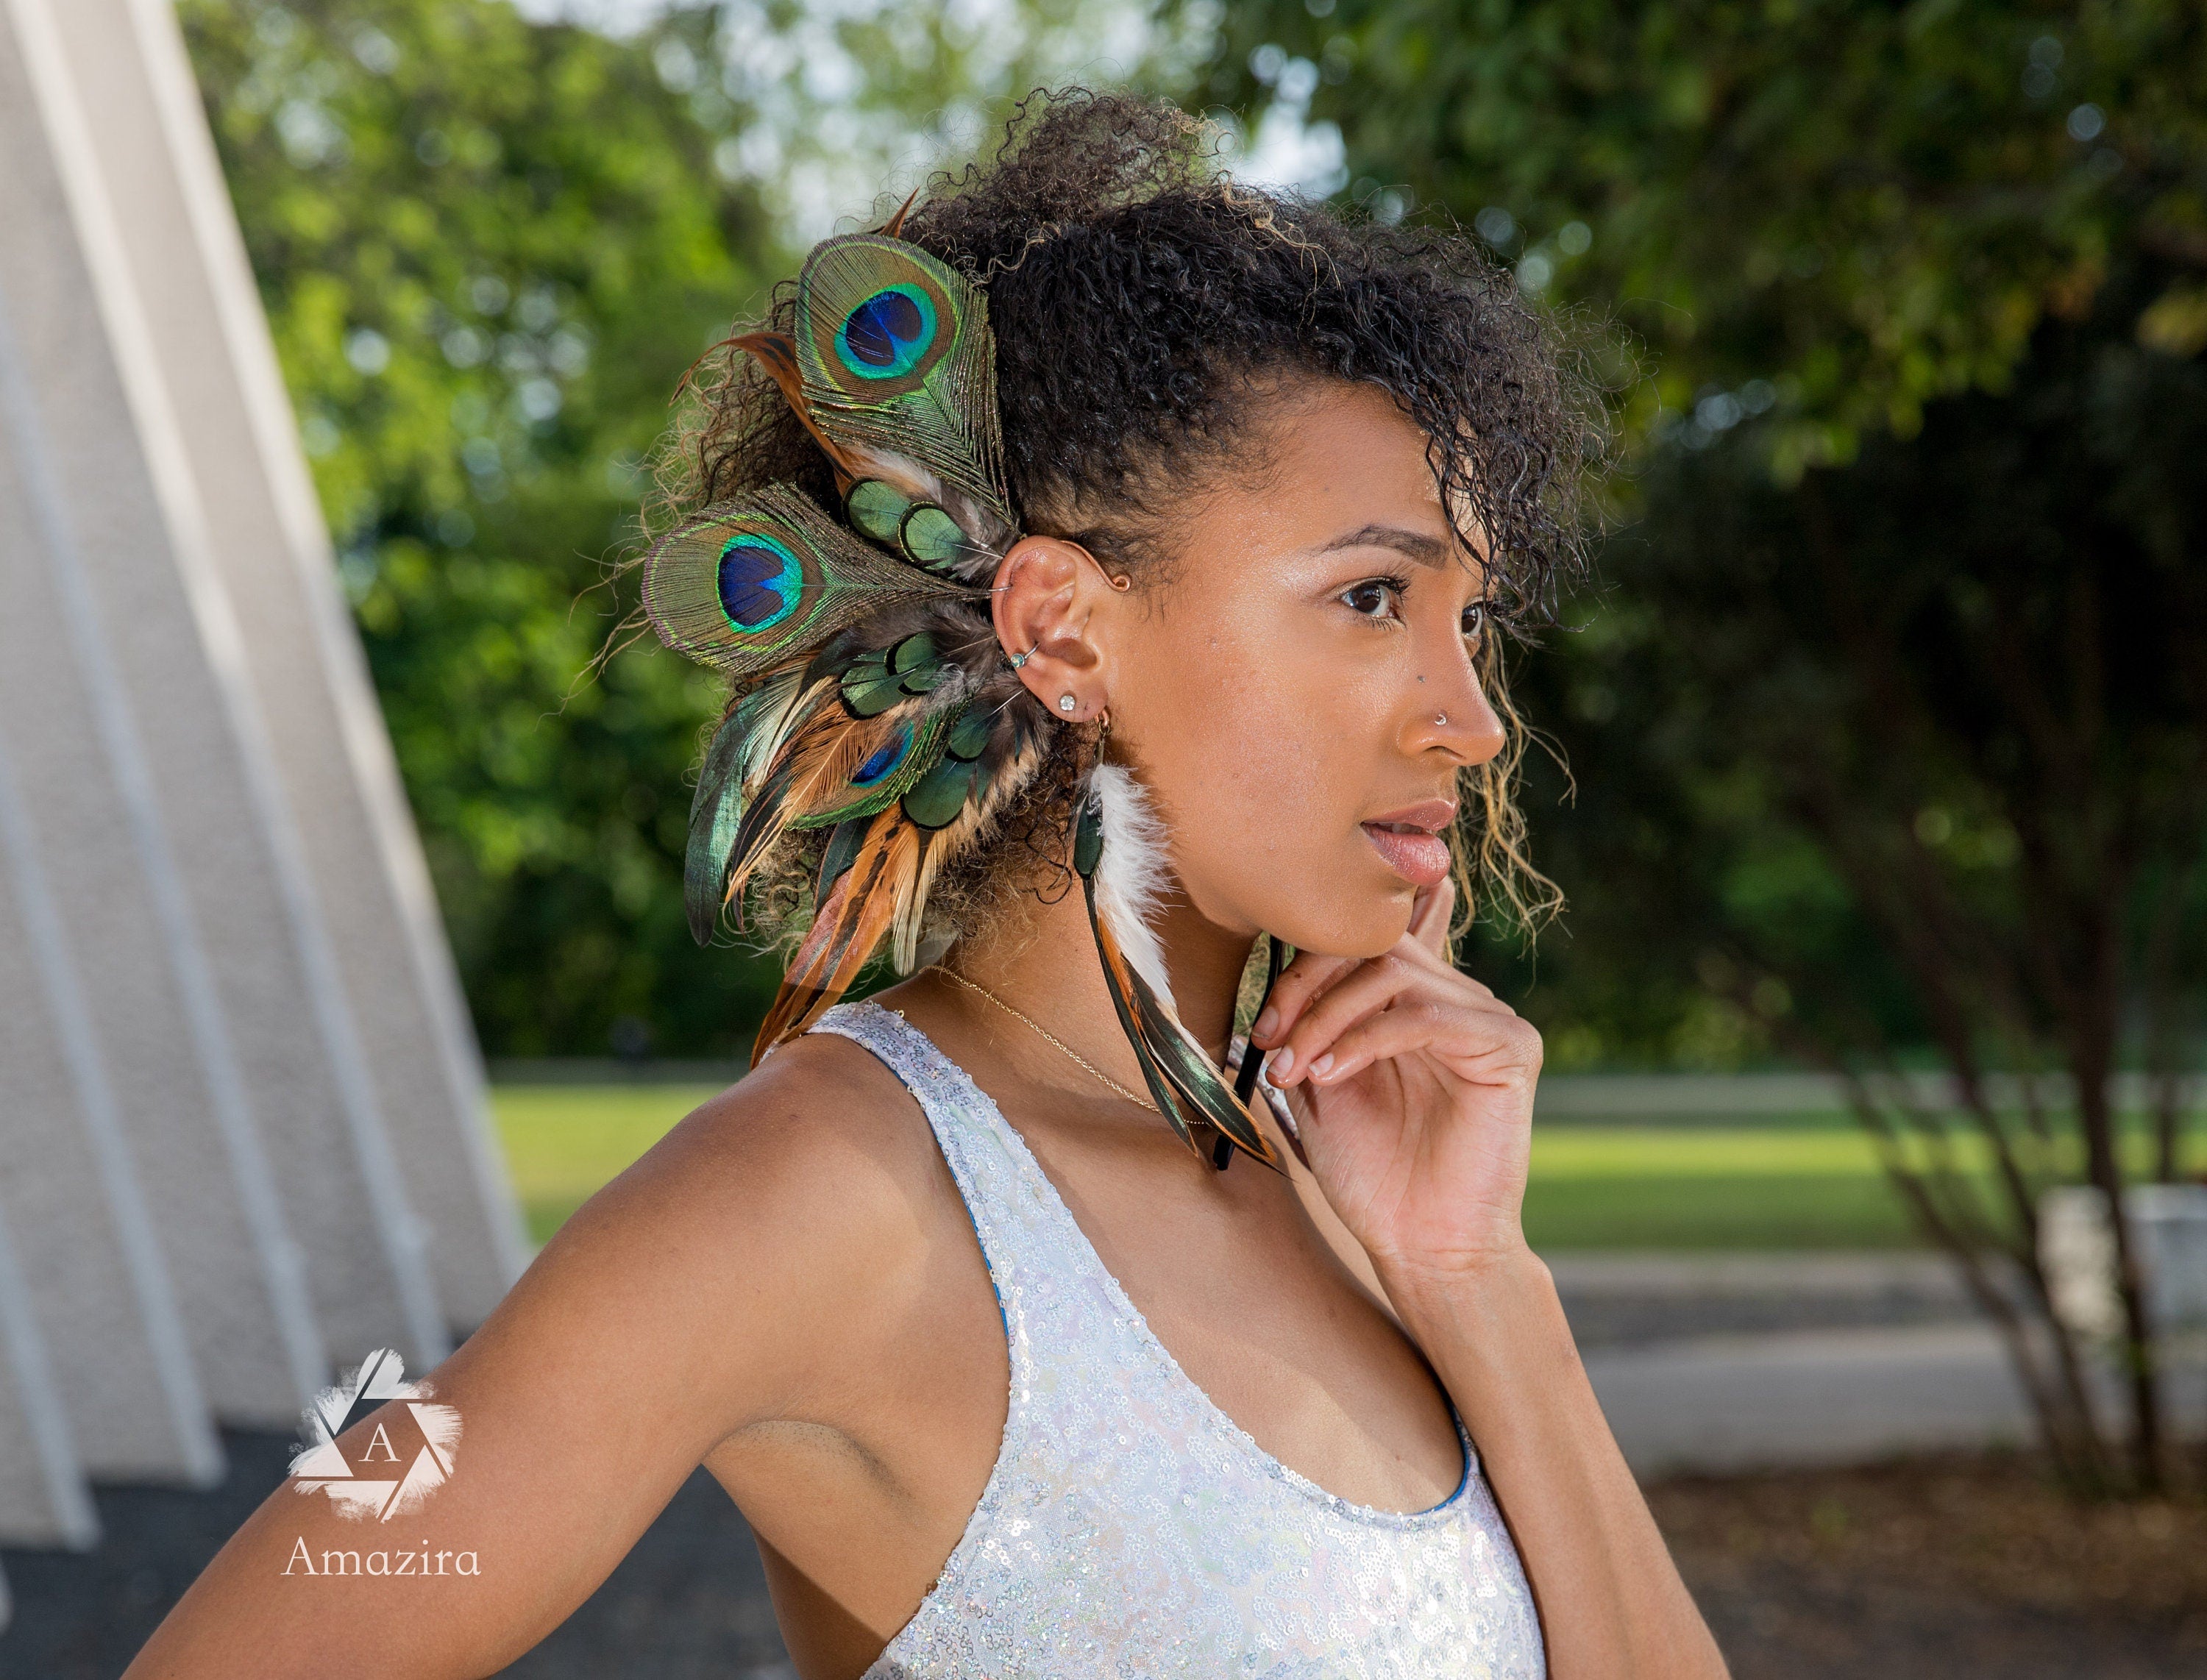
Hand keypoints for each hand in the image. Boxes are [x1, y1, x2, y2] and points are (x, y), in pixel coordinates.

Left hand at [1249, 878, 1542, 1288]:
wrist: (1420, 1247)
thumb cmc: (1372, 1175)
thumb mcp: (1319, 1084)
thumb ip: (1309, 1022)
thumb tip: (1274, 961)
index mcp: (1413, 1005)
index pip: (1364, 941)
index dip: (1303, 965)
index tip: (1262, 1027)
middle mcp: (1454, 1001)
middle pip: (1374, 944)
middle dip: (1307, 986)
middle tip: (1270, 1041)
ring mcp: (1486, 1019)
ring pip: (1393, 972)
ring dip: (1327, 1017)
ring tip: (1296, 1070)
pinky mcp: (1511, 1046)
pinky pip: (1427, 1014)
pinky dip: (1366, 1038)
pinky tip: (1330, 1075)